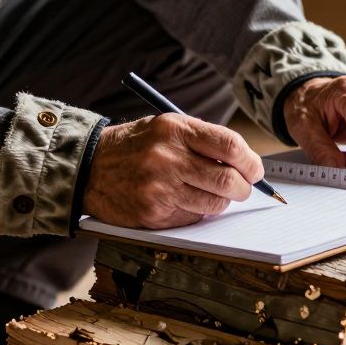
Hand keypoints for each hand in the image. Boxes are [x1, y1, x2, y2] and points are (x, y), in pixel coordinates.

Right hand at [83, 114, 263, 228]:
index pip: (230, 146)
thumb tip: (246, 164)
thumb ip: (203, 140)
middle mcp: (168, 158)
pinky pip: (192, 217)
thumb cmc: (136, 146)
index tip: (255, 170)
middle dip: (244, 188)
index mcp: (175, 130)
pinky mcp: (153, 213)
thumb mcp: (166, 128)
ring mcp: (159, 188)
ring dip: (220, 201)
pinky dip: (195, 211)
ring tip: (207, 192)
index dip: (251, 162)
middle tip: (243, 188)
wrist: (90, 167)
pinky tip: (180, 199)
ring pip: (215, 203)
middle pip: (228, 180)